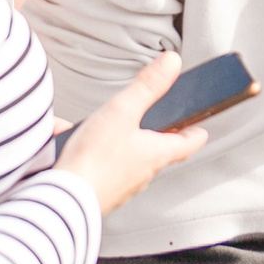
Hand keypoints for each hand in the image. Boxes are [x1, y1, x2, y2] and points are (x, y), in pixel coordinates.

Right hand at [54, 54, 205, 214]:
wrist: (62, 200)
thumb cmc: (93, 160)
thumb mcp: (123, 112)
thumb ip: (147, 86)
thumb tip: (172, 63)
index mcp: (156, 154)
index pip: (187, 143)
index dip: (196, 132)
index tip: (200, 128)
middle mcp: (143, 173)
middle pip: (157, 151)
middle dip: (153, 135)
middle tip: (154, 123)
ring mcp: (122, 186)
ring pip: (129, 161)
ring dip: (120, 145)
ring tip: (103, 130)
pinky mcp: (101, 193)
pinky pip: (103, 171)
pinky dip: (95, 157)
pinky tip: (76, 148)